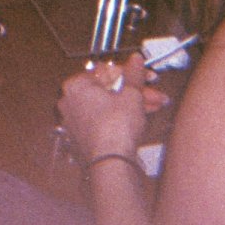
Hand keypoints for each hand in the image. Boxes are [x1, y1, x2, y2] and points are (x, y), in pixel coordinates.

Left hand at [57, 51, 168, 166]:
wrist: (111, 163)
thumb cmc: (115, 129)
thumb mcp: (131, 95)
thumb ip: (134, 74)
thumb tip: (135, 60)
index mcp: (76, 85)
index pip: (107, 71)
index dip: (131, 73)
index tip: (146, 76)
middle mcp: (70, 102)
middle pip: (108, 90)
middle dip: (135, 91)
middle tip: (153, 94)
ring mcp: (75, 121)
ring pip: (107, 106)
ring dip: (131, 104)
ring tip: (153, 106)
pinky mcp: (82, 138)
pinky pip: (102, 121)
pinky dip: (119, 118)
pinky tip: (139, 118)